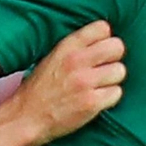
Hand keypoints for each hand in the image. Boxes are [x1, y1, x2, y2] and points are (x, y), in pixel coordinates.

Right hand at [11, 21, 125, 141]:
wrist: (26, 118)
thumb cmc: (38, 90)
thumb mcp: (52, 57)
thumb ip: (76, 48)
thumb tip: (101, 42)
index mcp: (66, 47)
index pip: (102, 28)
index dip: (105, 39)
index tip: (100, 50)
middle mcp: (77, 61)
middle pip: (117, 47)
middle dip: (113, 58)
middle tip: (104, 69)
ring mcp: (85, 82)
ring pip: (120, 71)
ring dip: (112, 80)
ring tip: (99, 87)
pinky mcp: (91, 102)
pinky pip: (117, 93)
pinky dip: (109, 98)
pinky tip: (96, 100)